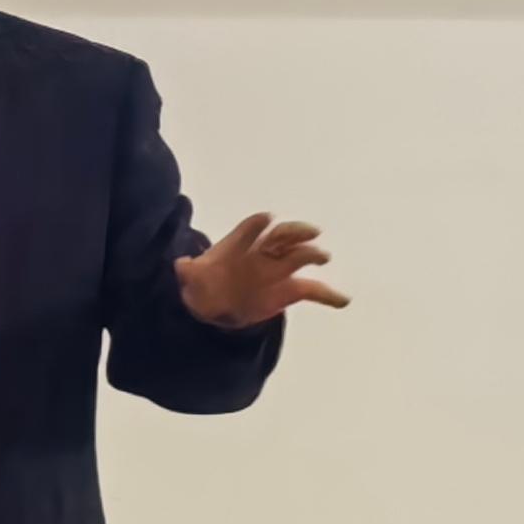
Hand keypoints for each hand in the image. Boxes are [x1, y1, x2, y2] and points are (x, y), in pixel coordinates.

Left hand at [177, 214, 342, 329]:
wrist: (216, 305)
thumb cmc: (204, 285)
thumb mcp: (192, 280)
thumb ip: (188, 272)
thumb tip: (180, 266)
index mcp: (239, 245)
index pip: (250, 229)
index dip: (257, 225)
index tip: (267, 219)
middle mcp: (262, 252)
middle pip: (281, 236)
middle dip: (294, 232)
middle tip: (310, 231)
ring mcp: (278, 269)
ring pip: (299, 256)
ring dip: (311, 254)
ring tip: (322, 257)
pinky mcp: (289, 289)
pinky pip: (312, 289)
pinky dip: (329, 294)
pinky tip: (343, 300)